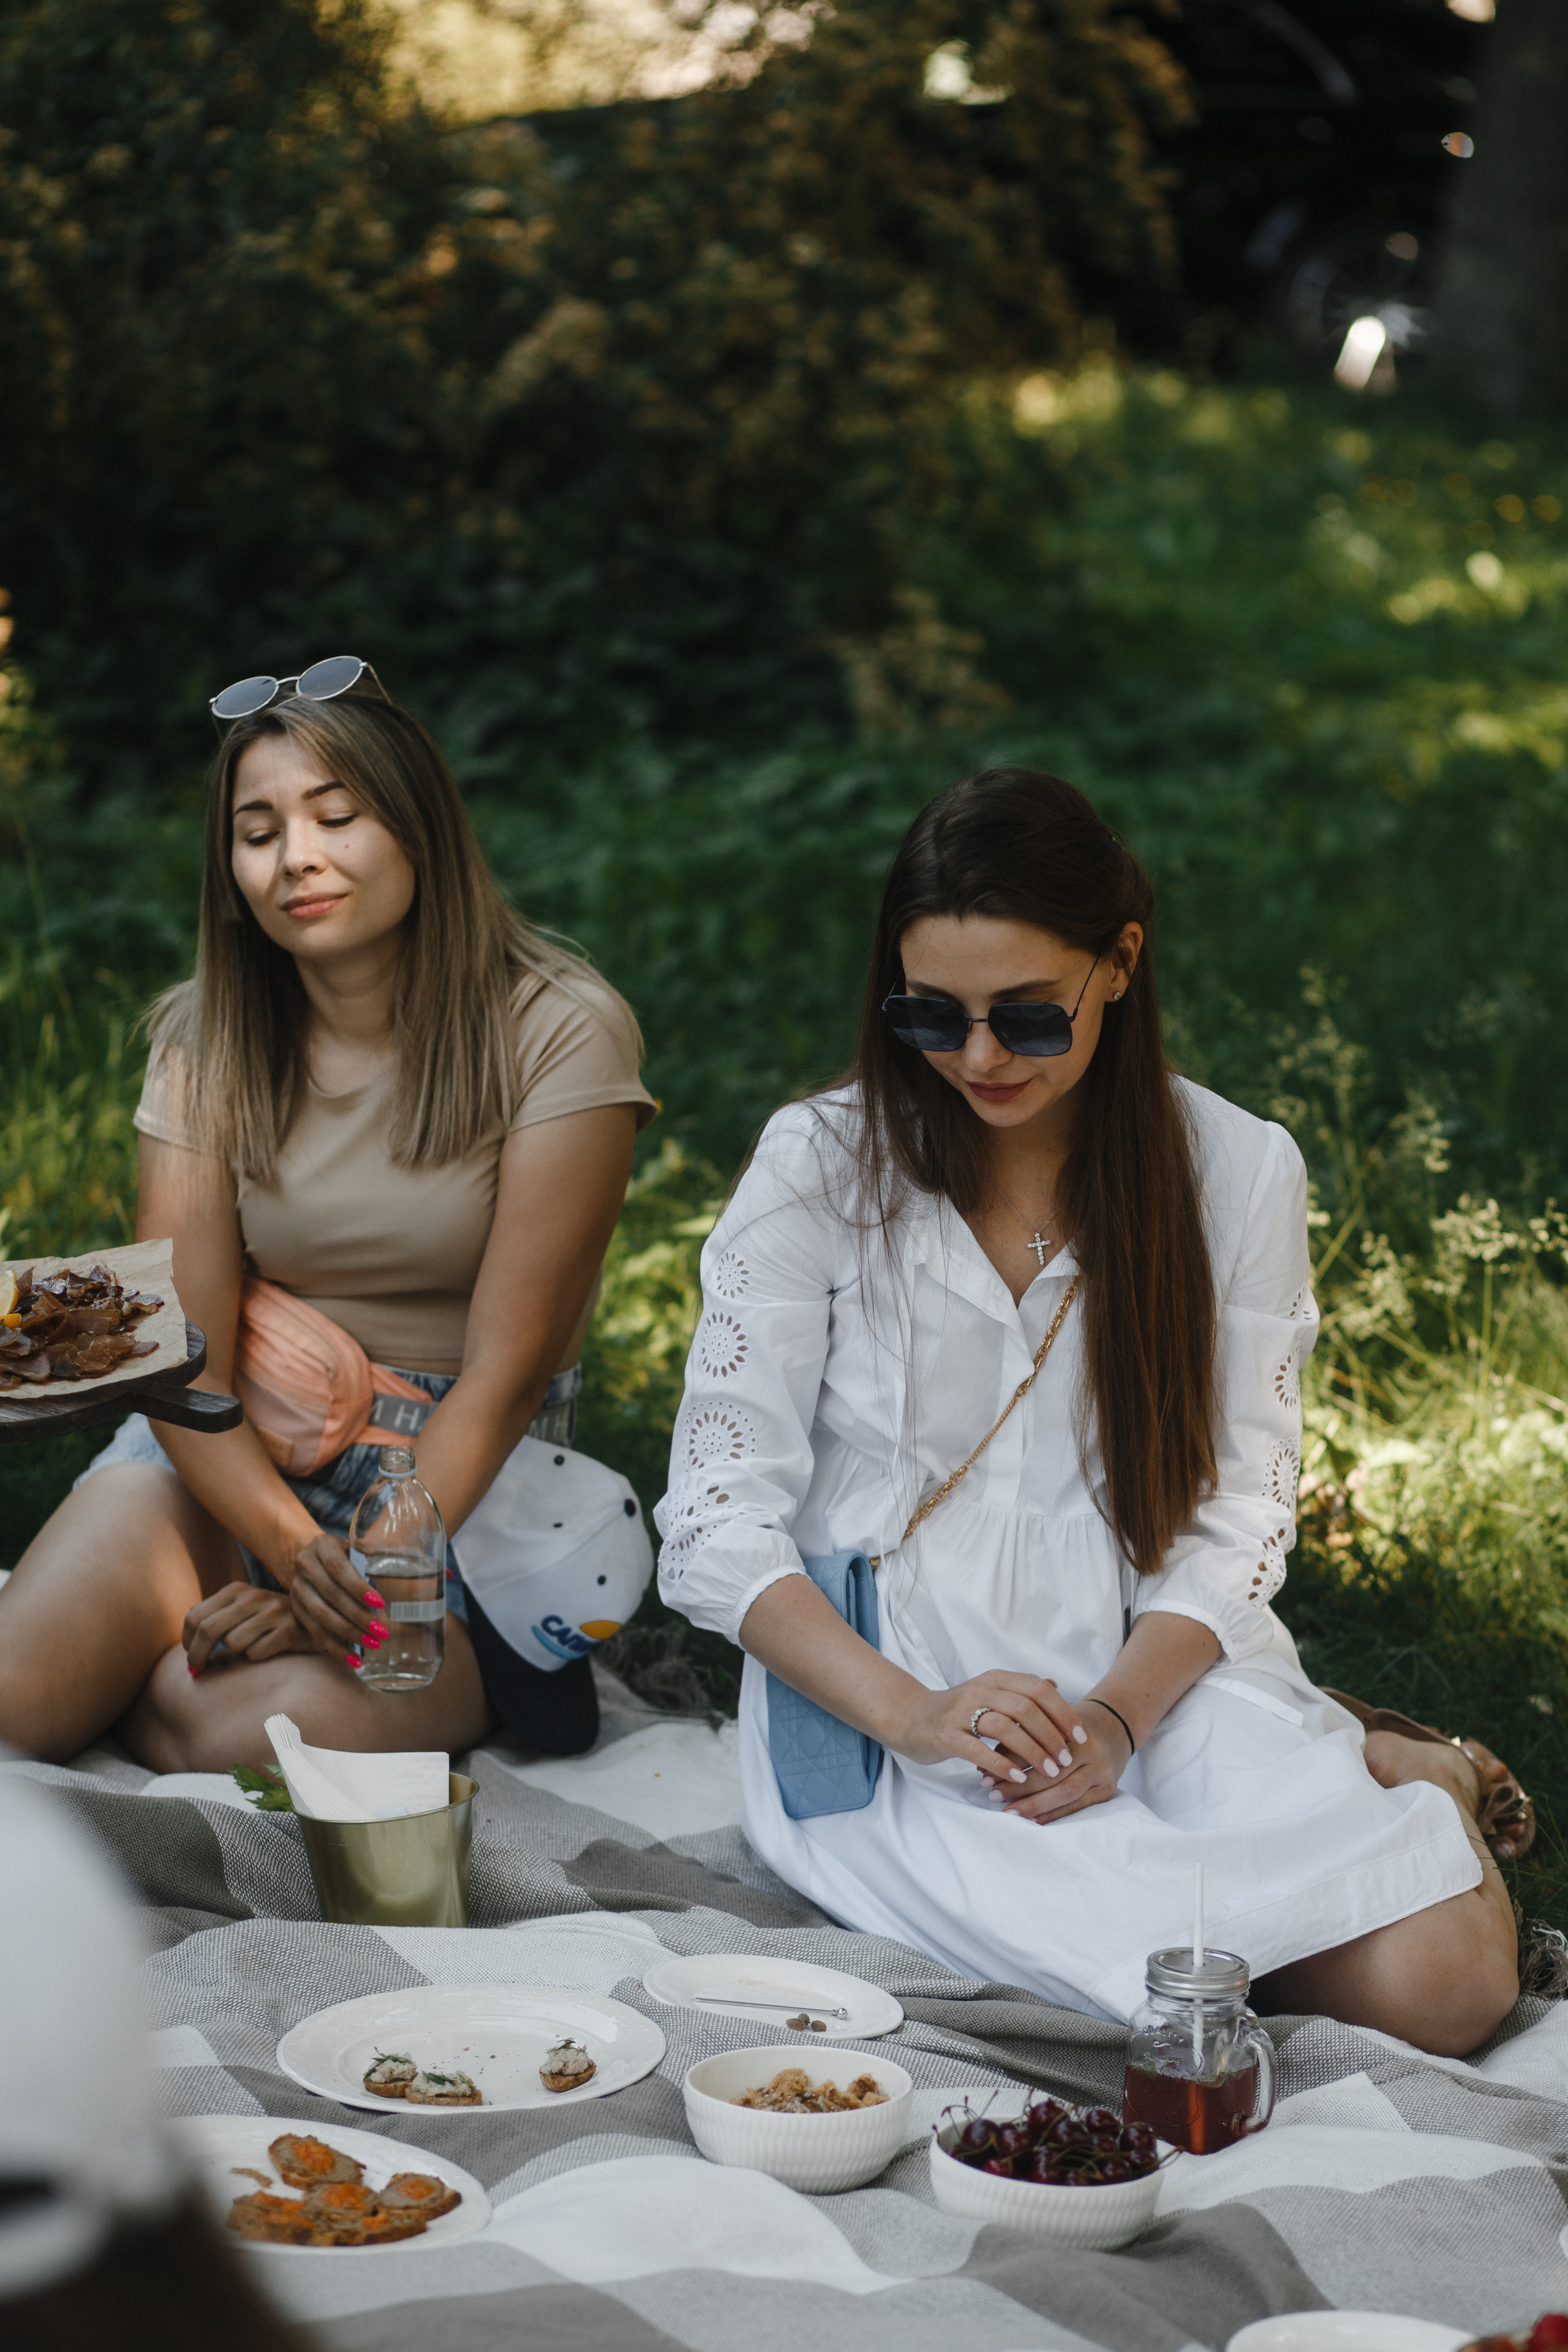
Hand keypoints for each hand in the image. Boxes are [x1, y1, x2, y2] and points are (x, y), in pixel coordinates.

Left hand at [183, 1583, 319, 1675]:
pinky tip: (270, 1649)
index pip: (195, 1616)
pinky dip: (257, 1657)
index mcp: (236, 1590)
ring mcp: (273, 1612)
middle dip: (198, 1656)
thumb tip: (188, 1639)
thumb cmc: (270, 1623)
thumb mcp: (242, 1611)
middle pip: (209, 1630)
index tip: (190, 1656)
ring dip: (237, 1654)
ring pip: (233, 1644)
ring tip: (252, 1647)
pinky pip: (255, 1653)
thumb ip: (216, 1617)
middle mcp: (254, 1596)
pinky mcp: (289, 1630)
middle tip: (197, 1671)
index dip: (187, 1641)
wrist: (316, 1622)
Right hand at [286, 1532, 388, 1667]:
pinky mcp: (296, 1610)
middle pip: (331, 1595)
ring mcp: (297, 1589)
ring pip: (321, 1617)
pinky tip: (355, 1660)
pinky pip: (316, 1632)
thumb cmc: (347, 1553)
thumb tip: (432, 1569)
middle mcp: (304, 1566)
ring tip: (373, 1645)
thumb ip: (384, 1557)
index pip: (337, 1568)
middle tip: (382, 1631)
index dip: (357, 1587)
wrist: (314, 1558)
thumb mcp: (360, 1548)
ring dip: (349, 1634)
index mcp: (322, 1546)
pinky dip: (336, 1648)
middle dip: (358, 1616)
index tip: (380, 1603)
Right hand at [895, 1671, 1088, 1781]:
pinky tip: (1017, 1778)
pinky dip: (1001, 1763)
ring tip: (1050, 1771)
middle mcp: (980, 1690)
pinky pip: (978, 1749)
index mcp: (995, 1679)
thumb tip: (1055, 1686)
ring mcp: (961, 1712)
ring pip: (1005, 1726)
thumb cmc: (956, 1710)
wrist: (910, 1716)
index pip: (1037, 1688)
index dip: (1063, 1712)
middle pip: (1025, 1707)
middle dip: (1052, 1735)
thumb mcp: (989, 1693)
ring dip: (1032, 1751)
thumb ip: (1020, 1690)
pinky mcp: (946, 1734)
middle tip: (1067, 1759)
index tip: (1080, 1736)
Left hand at [980, 1698, 1132, 1823]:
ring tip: (1008, 1811)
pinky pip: (1077, 1806)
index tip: (983, 1772)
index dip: (1007, 1760)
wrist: (1114, 1727)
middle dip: (1017, 1786)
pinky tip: (1033, 1820)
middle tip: (991, 1794)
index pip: (1035, 1745)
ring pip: (1064, 1791)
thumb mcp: (1047, 1720)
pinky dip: (1054, 1815)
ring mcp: (1101, 1771)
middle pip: (1049, 1772)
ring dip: (1034, 1804)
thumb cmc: (1068, 1725)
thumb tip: (984, 1765)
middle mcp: (1089, 1750)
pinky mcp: (1106, 1790)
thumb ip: (1020, 1736)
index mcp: (1071, 1727)